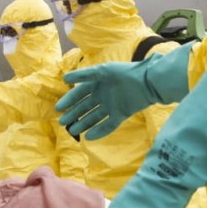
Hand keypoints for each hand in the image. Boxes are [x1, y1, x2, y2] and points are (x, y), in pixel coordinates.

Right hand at [57, 43, 190, 139]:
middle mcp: (101, 96)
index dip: (68, 100)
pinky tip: (89, 136)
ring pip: (94, 117)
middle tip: (63, 123)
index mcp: (96, 84)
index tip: (58, 109)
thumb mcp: (102, 71)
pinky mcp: (121, 115)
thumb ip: (84, 75)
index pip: (78, 94)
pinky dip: (99, 131)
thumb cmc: (123, 73)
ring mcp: (111, 106)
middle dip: (73, 115)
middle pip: (84, 107)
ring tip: (73, 131)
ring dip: (84, 124)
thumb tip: (64, 79)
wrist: (148, 81)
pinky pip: (108, 125)